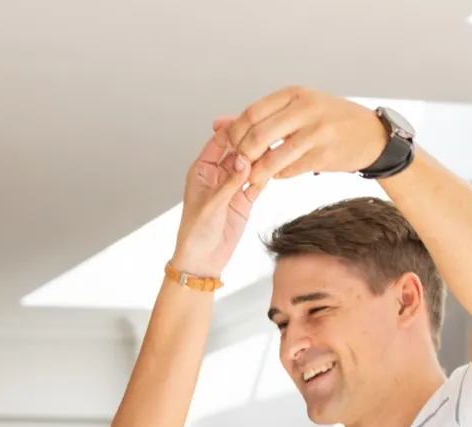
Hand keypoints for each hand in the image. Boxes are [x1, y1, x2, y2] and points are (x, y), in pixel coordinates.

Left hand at [170, 121, 263, 279]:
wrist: (203, 260)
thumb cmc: (195, 233)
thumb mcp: (211, 205)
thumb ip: (229, 183)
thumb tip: (244, 160)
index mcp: (202, 170)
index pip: (218, 142)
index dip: (233, 130)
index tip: (250, 122)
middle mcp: (218, 175)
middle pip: (237, 150)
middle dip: (251, 142)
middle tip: (268, 133)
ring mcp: (232, 186)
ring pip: (250, 165)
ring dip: (261, 158)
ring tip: (275, 149)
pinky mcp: (244, 199)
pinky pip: (258, 182)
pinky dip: (266, 175)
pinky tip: (276, 167)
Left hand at [225, 86, 387, 184]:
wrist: (371, 135)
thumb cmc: (329, 120)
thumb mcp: (295, 109)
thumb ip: (257, 117)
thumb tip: (218, 124)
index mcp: (294, 94)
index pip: (251, 114)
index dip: (235, 134)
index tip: (231, 147)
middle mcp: (305, 109)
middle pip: (257, 135)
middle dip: (243, 155)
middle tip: (239, 165)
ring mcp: (316, 132)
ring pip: (272, 157)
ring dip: (257, 172)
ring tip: (252, 177)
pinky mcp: (323, 155)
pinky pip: (289, 170)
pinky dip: (278, 175)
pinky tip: (279, 174)